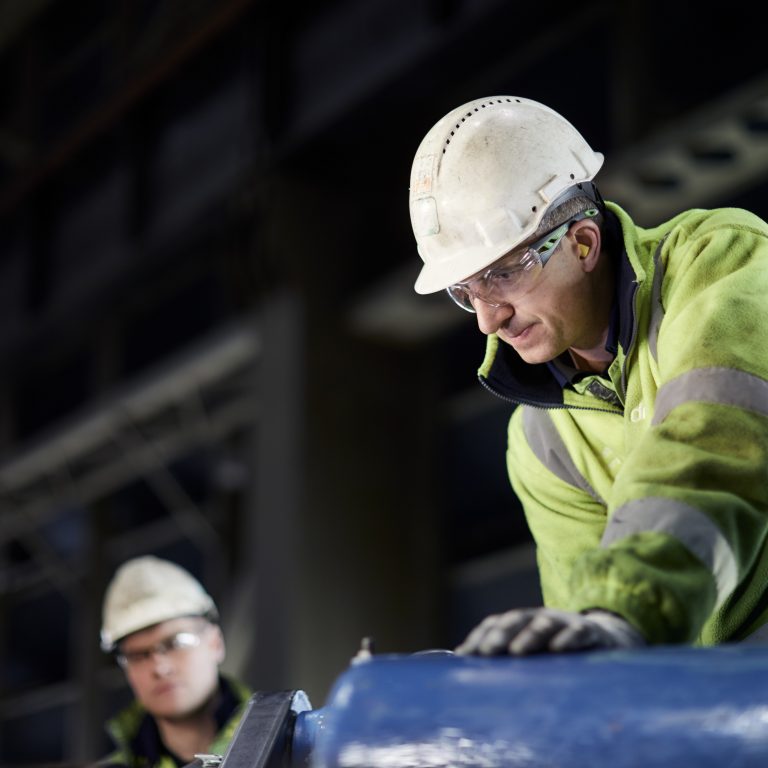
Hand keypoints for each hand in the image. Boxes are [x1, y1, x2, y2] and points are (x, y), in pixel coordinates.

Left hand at [455, 607, 644, 655]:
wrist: (610, 640)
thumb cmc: (561, 653)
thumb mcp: (536, 655)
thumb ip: (510, 662)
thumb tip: (472, 680)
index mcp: (524, 624)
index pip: (496, 624)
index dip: (480, 637)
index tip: (463, 656)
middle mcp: (541, 619)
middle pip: (516, 620)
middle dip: (499, 634)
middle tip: (485, 652)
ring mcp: (566, 623)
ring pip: (545, 622)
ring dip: (529, 635)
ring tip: (516, 651)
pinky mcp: (592, 633)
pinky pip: (579, 632)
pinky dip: (568, 638)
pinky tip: (558, 649)